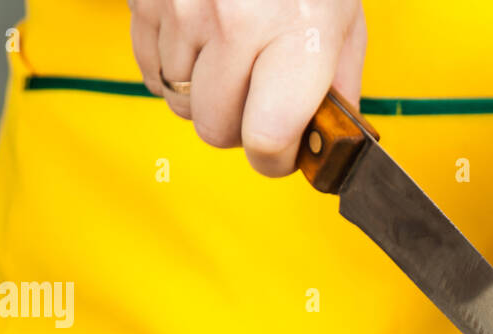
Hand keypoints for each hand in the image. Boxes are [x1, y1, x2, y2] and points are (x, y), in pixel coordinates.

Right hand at [129, 0, 365, 174]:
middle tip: (255, 102)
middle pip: (215, 129)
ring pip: (178, 102)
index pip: (265, 139)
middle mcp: (237, 24)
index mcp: (295, 36)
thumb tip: (324, 143)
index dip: (273, 159)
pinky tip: (200, 44)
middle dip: (237, 127)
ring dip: (203, 95)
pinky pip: (149, 70)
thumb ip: (338, 89)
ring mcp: (185, 9)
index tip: (280, 153)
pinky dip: (172, 69)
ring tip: (229, 60)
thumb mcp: (343, 23)